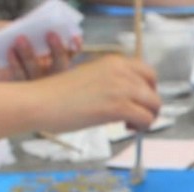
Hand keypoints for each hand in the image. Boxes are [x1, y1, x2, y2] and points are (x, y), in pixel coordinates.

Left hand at [0, 22, 79, 81]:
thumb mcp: (3, 28)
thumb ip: (23, 28)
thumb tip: (43, 28)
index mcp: (39, 55)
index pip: (63, 54)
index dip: (71, 47)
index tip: (75, 36)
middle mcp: (37, 71)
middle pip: (60, 67)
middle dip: (60, 52)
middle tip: (52, 34)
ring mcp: (27, 83)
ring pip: (43, 75)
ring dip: (34, 55)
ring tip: (20, 38)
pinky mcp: (13, 90)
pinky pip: (23, 80)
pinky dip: (17, 63)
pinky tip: (8, 51)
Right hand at [29, 55, 159, 132]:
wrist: (39, 102)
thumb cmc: (58, 94)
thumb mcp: (91, 78)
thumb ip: (112, 83)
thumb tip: (131, 98)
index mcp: (113, 61)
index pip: (148, 73)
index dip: (148, 90)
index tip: (138, 102)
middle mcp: (120, 70)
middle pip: (154, 91)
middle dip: (150, 107)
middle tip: (136, 118)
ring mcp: (120, 87)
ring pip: (154, 105)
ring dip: (147, 118)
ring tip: (129, 125)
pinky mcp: (117, 106)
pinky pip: (146, 118)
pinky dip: (141, 127)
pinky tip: (126, 128)